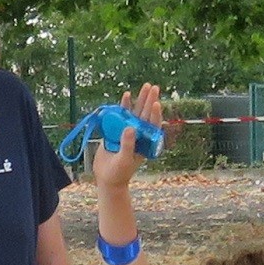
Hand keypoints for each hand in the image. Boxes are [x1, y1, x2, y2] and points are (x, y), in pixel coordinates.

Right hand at [91, 86, 162, 218]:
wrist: (107, 178)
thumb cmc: (119, 172)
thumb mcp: (124, 160)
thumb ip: (127, 145)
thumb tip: (130, 128)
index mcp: (145, 142)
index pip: (152, 126)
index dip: (154, 114)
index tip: (156, 103)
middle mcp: (139, 134)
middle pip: (146, 115)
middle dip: (149, 101)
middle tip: (153, 87)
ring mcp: (129, 131)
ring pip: (136, 112)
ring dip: (140, 100)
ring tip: (145, 86)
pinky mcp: (117, 130)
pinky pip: (122, 116)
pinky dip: (124, 106)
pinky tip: (127, 95)